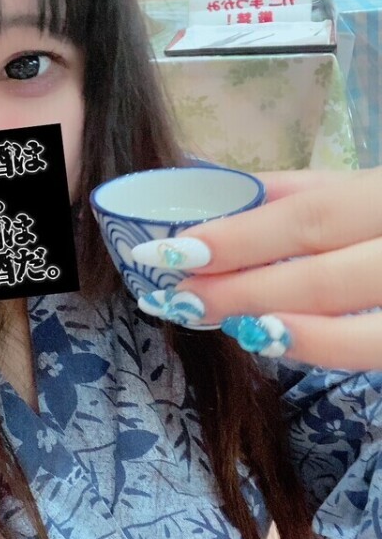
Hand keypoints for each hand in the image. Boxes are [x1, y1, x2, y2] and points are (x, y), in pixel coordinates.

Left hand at [132, 168, 381, 370]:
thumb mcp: (365, 185)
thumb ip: (303, 189)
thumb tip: (224, 195)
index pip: (311, 216)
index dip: (241, 237)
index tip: (177, 250)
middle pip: (325, 276)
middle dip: (245, 290)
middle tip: (184, 296)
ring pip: (359, 330)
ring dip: (279, 327)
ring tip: (221, 321)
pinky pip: (375, 352)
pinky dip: (322, 348)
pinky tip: (274, 338)